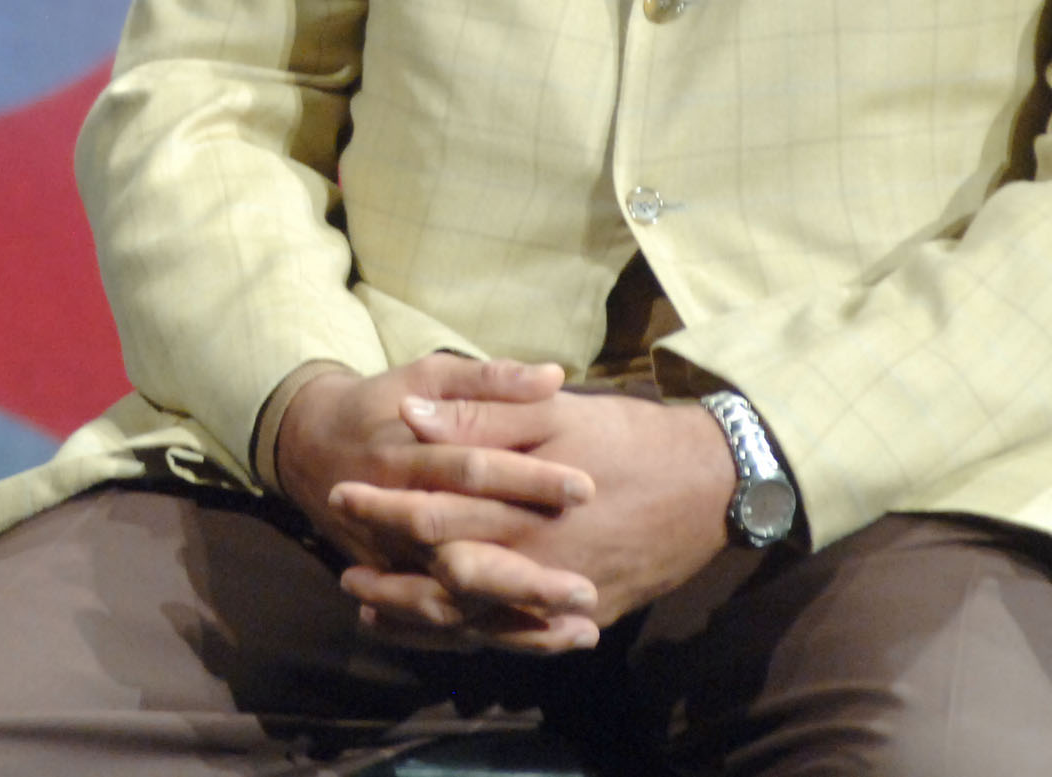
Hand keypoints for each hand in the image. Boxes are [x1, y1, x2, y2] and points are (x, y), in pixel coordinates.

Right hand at [274, 358, 599, 647]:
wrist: (309, 447)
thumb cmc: (382, 405)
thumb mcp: (429, 376)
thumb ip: (489, 380)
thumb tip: (553, 376)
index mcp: (404, 457)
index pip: (471, 470)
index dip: (527, 478)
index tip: (585, 488)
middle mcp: (394, 518)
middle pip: (460, 553)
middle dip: (523, 576)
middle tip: (586, 588)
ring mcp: (391, 560)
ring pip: (451, 603)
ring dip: (515, 620)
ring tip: (583, 626)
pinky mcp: (396, 585)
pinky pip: (443, 626)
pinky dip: (494, 637)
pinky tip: (552, 637)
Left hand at [331, 389, 736, 648]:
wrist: (711, 484)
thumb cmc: (629, 438)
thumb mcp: (553, 412)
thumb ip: (481, 415)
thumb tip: (412, 416)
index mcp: (521, 505)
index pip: (432, 513)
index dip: (382, 507)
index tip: (341, 493)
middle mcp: (534, 560)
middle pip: (443, 580)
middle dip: (390, 576)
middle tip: (344, 571)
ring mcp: (560, 596)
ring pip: (475, 620)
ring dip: (420, 617)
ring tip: (373, 609)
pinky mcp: (585, 615)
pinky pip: (518, 638)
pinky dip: (475, 637)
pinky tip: (449, 632)